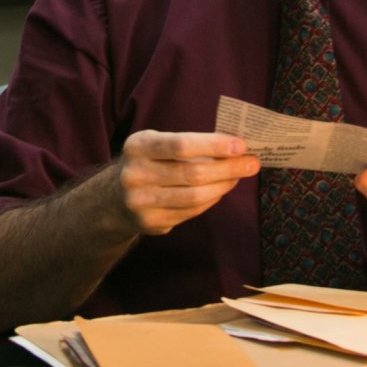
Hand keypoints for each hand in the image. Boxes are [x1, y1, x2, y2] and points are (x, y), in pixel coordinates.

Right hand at [109, 131, 260, 236]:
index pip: (182, 145)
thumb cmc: (148, 162)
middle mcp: (135, 175)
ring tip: (238, 176)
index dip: (214, 146)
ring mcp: (141, 202)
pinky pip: (191, 212)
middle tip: (252, 163)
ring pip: (195, 197)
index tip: (241, 145)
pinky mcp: (151, 223)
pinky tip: (220, 190)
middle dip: (228, 168)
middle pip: (192, 173)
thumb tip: (235, 146)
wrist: (114, 197)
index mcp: (138, 146)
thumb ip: (190, 144)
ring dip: (223, 186)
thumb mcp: (158, 144)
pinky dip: (211, 200)